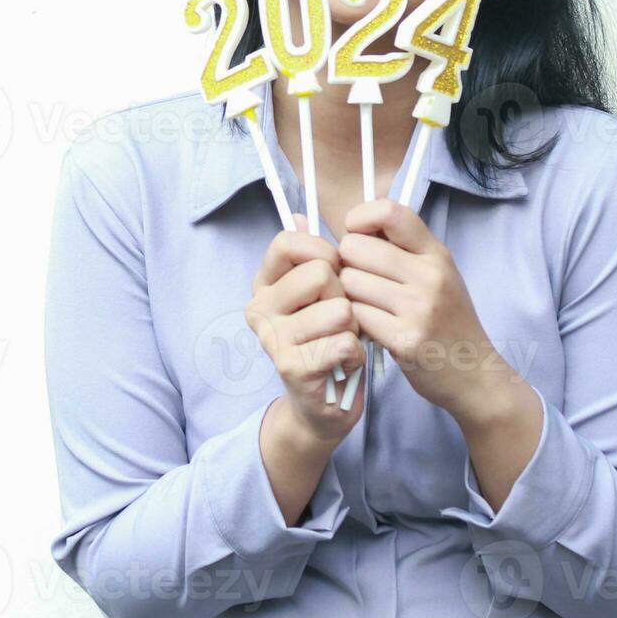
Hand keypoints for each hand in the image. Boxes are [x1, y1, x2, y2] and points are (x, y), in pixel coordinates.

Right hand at [246, 214, 365, 446]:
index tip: (335, 269)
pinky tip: (345, 362)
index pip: (288, 241)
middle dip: (345, 294)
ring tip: (343, 340)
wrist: (326, 402)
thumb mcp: (322, 292)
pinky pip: (345, 343)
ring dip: (354, 327)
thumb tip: (299, 215)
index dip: (324, 251)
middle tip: (341, 316)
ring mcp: (272, 339)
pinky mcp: (292, 368)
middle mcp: (260, 307)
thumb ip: (312, 254)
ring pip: (338, 310)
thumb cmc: (329, 337)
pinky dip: (356, 353)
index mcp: (265, 282)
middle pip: (320, 273)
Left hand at [337, 199, 524, 426]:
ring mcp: (419, 308)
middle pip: (355, 247)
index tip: (357, 236)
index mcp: (436, 253)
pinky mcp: (405, 340)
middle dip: (346, 263)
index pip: (388, 211)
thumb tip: (354, 226)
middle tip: (358, 280)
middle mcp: (430, 275)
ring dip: (348, 295)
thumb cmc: (447, 321)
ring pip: (349, 282)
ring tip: (366, 306)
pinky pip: (356, 315)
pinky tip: (370, 328)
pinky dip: (355, 321)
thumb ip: (402, 248)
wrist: (474, 375)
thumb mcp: (437, 274)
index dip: (359, 218)